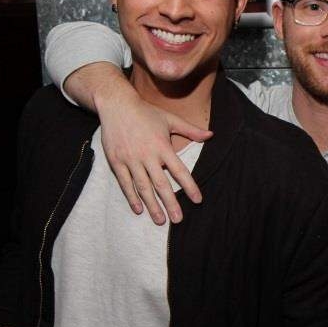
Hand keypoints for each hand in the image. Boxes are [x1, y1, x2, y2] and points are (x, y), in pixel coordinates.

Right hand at [96, 83, 211, 223]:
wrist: (116, 105)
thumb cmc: (146, 112)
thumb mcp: (170, 119)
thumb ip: (191, 130)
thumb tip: (211, 135)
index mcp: (162, 146)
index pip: (179, 171)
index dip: (189, 186)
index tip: (197, 200)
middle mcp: (147, 155)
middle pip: (161, 184)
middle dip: (170, 203)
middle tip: (178, 220)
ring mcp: (130, 159)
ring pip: (143, 187)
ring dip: (152, 205)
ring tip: (160, 221)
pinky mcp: (116, 161)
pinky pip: (125, 183)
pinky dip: (132, 197)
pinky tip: (139, 209)